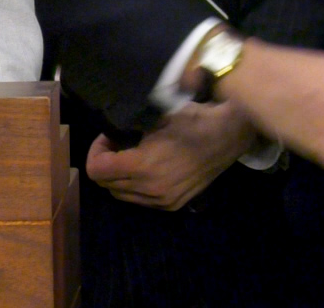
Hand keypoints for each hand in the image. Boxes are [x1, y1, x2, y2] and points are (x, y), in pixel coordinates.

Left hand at [85, 101, 258, 209]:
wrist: (228, 135)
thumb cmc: (191, 120)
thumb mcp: (153, 118)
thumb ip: (127, 131)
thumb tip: (111, 135)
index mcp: (142, 166)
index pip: (96, 170)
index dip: (95, 151)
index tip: (108, 137)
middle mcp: (150, 189)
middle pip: (106, 184)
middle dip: (105, 164)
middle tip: (116, 145)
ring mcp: (163, 201)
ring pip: (121, 195)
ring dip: (118, 177)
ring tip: (130, 156)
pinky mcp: (174, 204)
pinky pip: (140, 200)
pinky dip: (135, 186)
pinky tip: (146, 168)